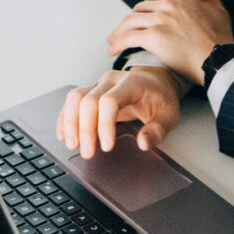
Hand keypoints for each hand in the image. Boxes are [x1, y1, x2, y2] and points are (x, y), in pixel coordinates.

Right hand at [56, 67, 182, 158]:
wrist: (155, 82)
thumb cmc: (161, 98)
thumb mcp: (169, 115)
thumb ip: (158, 129)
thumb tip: (143, 143)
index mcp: (131, 83)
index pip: (109, 101)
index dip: (105, 124)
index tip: (107, 147)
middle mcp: (111, 80)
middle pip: (88, 100)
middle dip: (85, 129)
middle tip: (87, 152)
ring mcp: (98, 84)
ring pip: (75, 98)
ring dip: (70, 123)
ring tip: (72, 145)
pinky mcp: (91, 90)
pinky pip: (72, 101)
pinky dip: (65, 117)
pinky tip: (64, 134)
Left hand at [105, 0, 233, 84]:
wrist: (220, 60)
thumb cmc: (221, 40)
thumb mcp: (219, 10)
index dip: (144, 9)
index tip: (139, 19)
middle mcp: (169, 5)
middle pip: (138, 9)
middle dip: (129, 21)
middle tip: (122, 32)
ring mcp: (160, 19)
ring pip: (130, 21)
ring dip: (119, 32)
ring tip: (113, 42)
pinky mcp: (154, 36)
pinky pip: (128, 37)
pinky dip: (118, 43)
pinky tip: (114, 50)